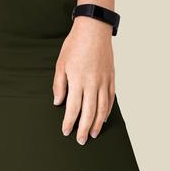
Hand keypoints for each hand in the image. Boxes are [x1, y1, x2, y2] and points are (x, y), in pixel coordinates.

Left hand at [52, 16, 114, 144]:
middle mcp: (92, 83)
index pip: (73, 107)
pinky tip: (104, 117)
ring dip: (98, 123)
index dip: (69, 121)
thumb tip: (58, 102)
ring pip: (102, 109)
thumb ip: (59, 84)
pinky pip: (110, 99)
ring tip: (94, 134)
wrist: (94, 30)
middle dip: (84, 128)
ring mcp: (103, 81)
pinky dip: (107, 111)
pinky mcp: (111, 78)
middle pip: (89, 113)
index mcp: (77, 80)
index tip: (66, 131)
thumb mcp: (61, 63)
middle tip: (81, 140)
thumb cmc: (74, 45)